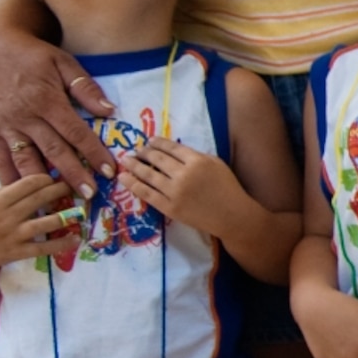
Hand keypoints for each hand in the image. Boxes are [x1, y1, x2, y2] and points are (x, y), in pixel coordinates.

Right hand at [0, 23, 116, 185]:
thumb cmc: (31, 55)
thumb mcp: (61, 63)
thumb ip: (85, 88)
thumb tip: (110, 112)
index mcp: (47, 101)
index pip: (76, 133)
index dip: (93, 153)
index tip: (109, 171)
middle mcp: (26, 117)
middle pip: (53, 151)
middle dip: (73, 174)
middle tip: (90, 194)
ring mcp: (5, 126)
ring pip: (24, 159)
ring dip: (40, 183)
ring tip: (55, 202)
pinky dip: (7, 177)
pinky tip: (18, 194)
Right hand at [0, 170, 80, 267]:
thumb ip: (3, 192)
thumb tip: (30, 183)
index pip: (29, 183)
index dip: (46, 179)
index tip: (54, 179)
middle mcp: (8, 215)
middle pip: (41, 199)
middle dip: (60, 191)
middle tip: (72, 188)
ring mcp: (14, 235)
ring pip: (46, 223)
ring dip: (66, 216)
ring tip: (80, 212)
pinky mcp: (17, 252)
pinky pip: (43, 248)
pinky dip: (61, 244)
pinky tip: (75, 239)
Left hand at [117, 139, 249, 239]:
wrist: (233, 216)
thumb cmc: (228, 188)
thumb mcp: (217, 164)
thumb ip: (196, 156)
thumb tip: (173, 151)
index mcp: (197, 161)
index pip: (171, 147)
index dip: (157, 142)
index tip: (149, 141)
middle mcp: (183, 174)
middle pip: (157, 158)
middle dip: (144, 152)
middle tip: (137, 151)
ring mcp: (174, 192)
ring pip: (147, 174)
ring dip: (133, 165)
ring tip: (125, 160)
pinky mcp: (168, 207)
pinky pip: (146, 193)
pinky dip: (132, 184)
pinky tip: (123, 177)